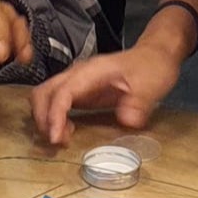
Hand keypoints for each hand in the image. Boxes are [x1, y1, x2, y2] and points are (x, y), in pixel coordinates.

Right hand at [31, 43, 180, 144]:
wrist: (154, 56)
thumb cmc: (151, 67)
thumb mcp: (151, 85)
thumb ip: (139, 103)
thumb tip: (127, 121)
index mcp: (93, 71)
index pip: (63, 91)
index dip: (55, 115)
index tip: (56, 138)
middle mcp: (78, 74)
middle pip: (44, 92)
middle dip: (43, 119)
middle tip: (56, 142)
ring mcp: (77, 82)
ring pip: (45, 96)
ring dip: (45, 119)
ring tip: (61, 139)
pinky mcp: (79, 91)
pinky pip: (55, 102)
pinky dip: (53, 118)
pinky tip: (67, 132)